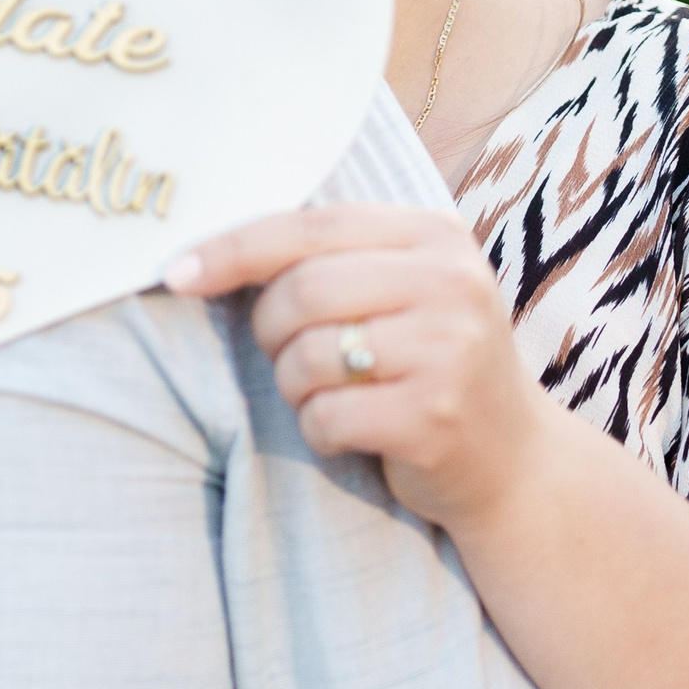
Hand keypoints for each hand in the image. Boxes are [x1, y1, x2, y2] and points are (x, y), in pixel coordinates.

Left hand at [166, 203, 549, 530]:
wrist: (514, 462)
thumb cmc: (429, 363)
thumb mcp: (402, 289)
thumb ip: (334, 257)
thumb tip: (205, 249)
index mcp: (435, 234)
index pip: (310, 226)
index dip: (233, 248)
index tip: (175, 272)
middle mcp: (450, 283)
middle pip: (301, 291)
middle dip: (269, 330)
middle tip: (286, 354)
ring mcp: (448, 351)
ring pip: (306, 356)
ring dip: (294, 386)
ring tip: (330, 393)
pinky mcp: (434, 418)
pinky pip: (326, 417)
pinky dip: (317, 431)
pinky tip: (351, 431)